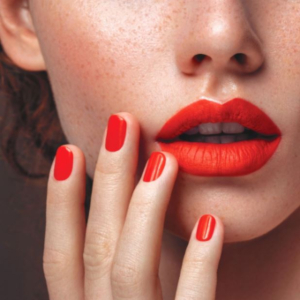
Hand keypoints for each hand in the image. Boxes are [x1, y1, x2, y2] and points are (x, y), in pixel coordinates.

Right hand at [43, 112, 224, 299]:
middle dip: (107, 180)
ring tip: (164, 158)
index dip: (60, 204)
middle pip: (98, 246)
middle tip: (121, 123)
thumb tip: (120, 198)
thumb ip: (118, 260)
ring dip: (145, 207)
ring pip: (131, 268)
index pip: (62, 256)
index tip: (68, 151)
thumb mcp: (119, 294)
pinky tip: (211, 223)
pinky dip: (199, 263)